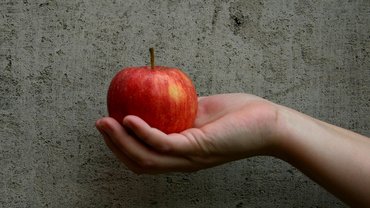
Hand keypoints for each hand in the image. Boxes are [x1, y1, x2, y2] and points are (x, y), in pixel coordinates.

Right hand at [95, 93, 279, 173]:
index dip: (122, 145)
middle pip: (138, 161)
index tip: (109, 125)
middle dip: (114, 145)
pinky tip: (130, 119)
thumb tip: (163, 98)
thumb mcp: (202, 112)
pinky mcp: (198, 147)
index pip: (144, 157)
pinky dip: (143, 133)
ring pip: (146, 157)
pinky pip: (164, 144)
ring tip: (105, 123)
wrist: (267, 123)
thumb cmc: (239, 116)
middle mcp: (182, 161)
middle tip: (99, 124)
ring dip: (121, 141)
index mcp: (181, 153)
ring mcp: (189, 157)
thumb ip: (182, 111)